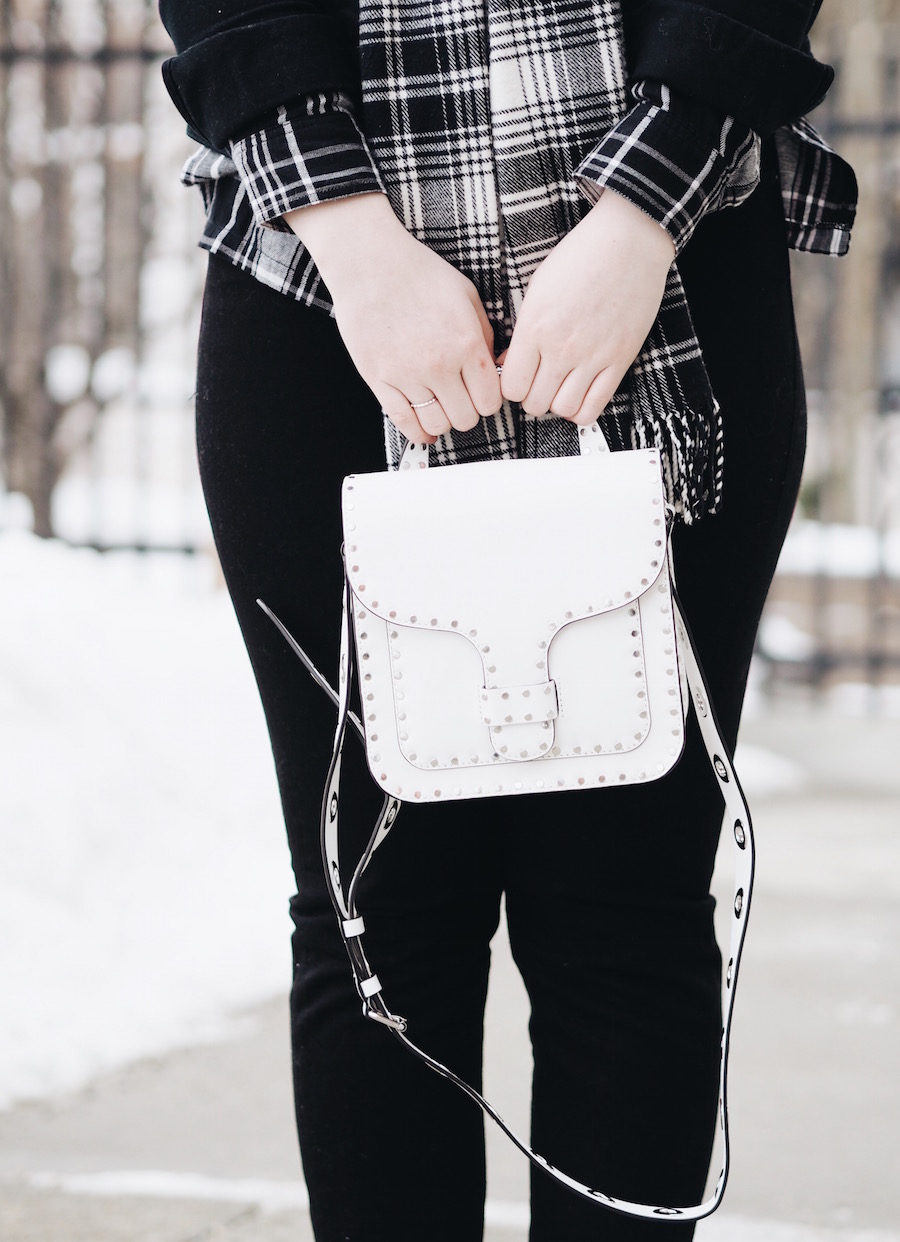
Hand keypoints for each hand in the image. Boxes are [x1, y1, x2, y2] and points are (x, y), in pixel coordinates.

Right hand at [284, 195, 501, 443]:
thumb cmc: (418, 274)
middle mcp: (439, 364)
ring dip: (443, 422)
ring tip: (441, 409)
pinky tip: (424, 432)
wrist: (370, 264)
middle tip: (462, 401)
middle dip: (468, 412)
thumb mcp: (467, 296)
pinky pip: (404, 421)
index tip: (482, 396)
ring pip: (437, 424)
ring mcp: (408, 375)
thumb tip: (493, 368)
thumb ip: (485, 335)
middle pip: (466, 417)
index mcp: (466, 343)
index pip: (490, 399)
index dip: (489, 401)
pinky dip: (418, 433)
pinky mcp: (380, 379)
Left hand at [499, 191, 674, 424]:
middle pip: (534, 403)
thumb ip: (522, 332)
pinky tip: (578, 394)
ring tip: (558, 389)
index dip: (511, 387)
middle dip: (531, 397)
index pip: (511, 387)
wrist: (629, 242)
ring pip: (563, 409)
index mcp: (535, 328)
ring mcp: (592, 357)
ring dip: (556, 404)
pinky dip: (581, 410)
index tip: (517, 378)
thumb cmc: (581, 257)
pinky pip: (595, 406)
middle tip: (537, 383)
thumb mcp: (537, 290)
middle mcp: (562, 348)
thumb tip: (509, 364)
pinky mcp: (619, 361)